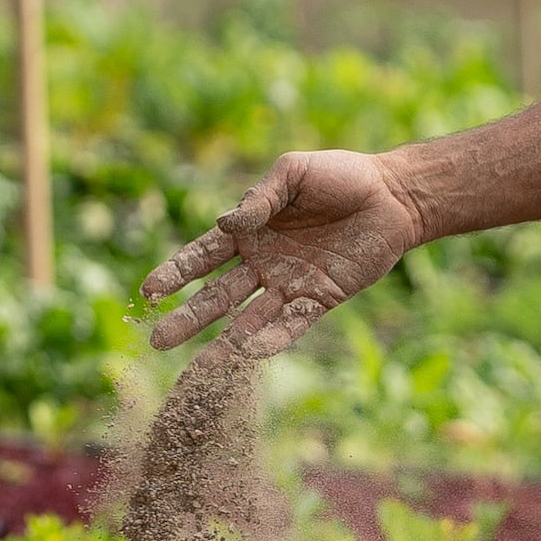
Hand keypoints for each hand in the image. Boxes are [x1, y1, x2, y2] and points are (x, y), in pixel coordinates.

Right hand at [143, 149, 425, 358]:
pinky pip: (292, 324)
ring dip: (224, 343)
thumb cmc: (340, 175)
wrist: (393, 197)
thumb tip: (226, 223)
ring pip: (248, 319)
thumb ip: (262, 197)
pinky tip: (250, 353)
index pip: (202, 256)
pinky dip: (272, 339)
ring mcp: (289, 285)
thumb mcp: (294, 172)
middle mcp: (262, 263)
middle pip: (216, 295)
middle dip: (187, 317)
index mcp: (249, 231)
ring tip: (198, 369)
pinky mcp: (319, 300)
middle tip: (157, 341)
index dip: (175, 272)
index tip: (147, 291)